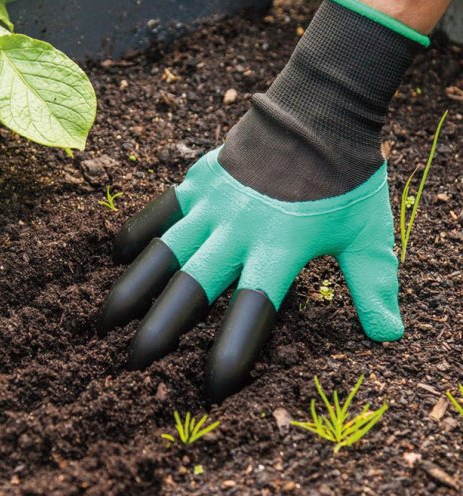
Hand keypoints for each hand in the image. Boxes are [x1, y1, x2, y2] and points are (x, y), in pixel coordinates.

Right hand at [98, 148, 402, 402]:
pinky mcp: (200, 180)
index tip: (212, 385)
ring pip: (165, 249)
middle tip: (133, 360)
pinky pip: (161, 209)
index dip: (232, 349)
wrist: (320, 109)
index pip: (252, 307)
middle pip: (193, 284)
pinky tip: (119, 255)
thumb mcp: (367, 232)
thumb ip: (373, 284)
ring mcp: (213, 203)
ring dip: (135, 286)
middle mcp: (238, 228)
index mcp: (280, 246)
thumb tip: (388, 335)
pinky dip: (139, 231)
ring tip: (107, 319)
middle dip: (161, 326)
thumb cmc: (347, 174)